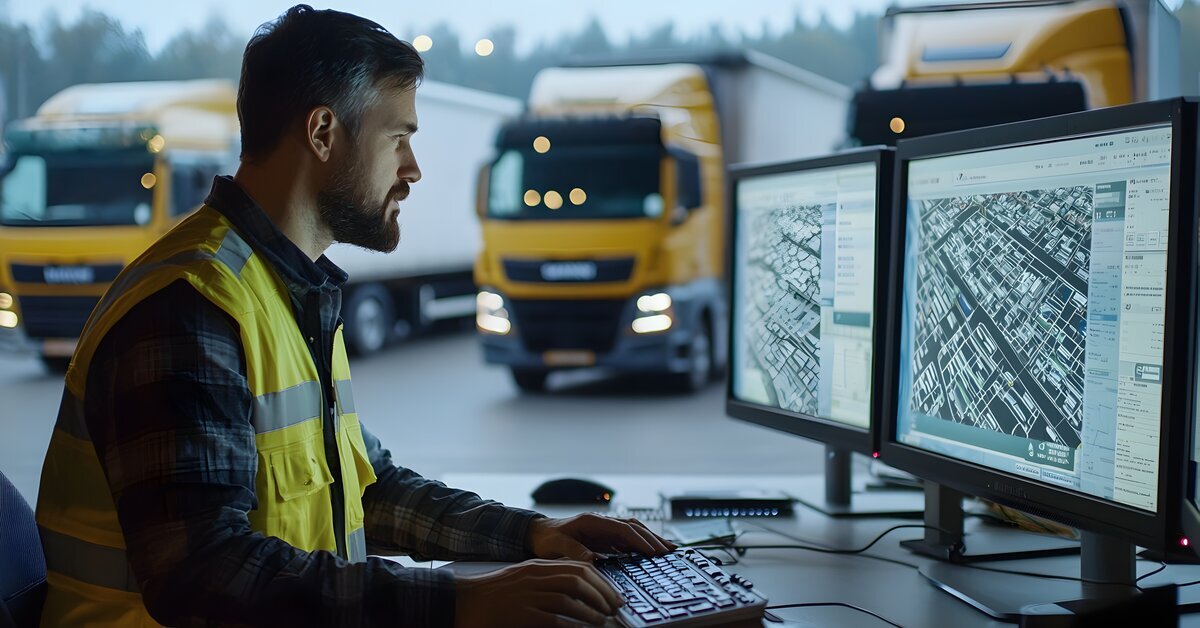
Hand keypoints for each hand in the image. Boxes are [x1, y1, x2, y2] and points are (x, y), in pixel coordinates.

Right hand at [454, 559, 623, 626]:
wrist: (460, 601)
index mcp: (536, 566)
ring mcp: (527, 595)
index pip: (578, 568)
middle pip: (578, 580)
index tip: (613, 595)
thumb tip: (577, 592)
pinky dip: (573, 625)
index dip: (601, 582)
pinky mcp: (521, 614)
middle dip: (602, 594)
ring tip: (603, 621)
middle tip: (614, 608)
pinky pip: (554, 619)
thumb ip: (547, 581)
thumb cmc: (492, 595)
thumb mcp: (522, 579)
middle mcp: (534, 577)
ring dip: (591, 611)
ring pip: (570, 599)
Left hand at [528, 513, 676, 561]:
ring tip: (668, 550)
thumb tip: (593, 559)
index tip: (653, 552)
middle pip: (633, 527)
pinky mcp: (604, 537)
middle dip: (653, 538)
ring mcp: (605, 528)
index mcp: (593, 521)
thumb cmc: (547, 538)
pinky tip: (650, 554)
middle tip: (671, 551)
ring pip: (633, 532)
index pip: (623, 529)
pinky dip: (640, 545)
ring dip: (650, 539)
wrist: (538, 533)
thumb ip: (574, 551)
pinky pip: (627, 540)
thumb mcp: (557, 546)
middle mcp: (602, 522)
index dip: (639, 541)